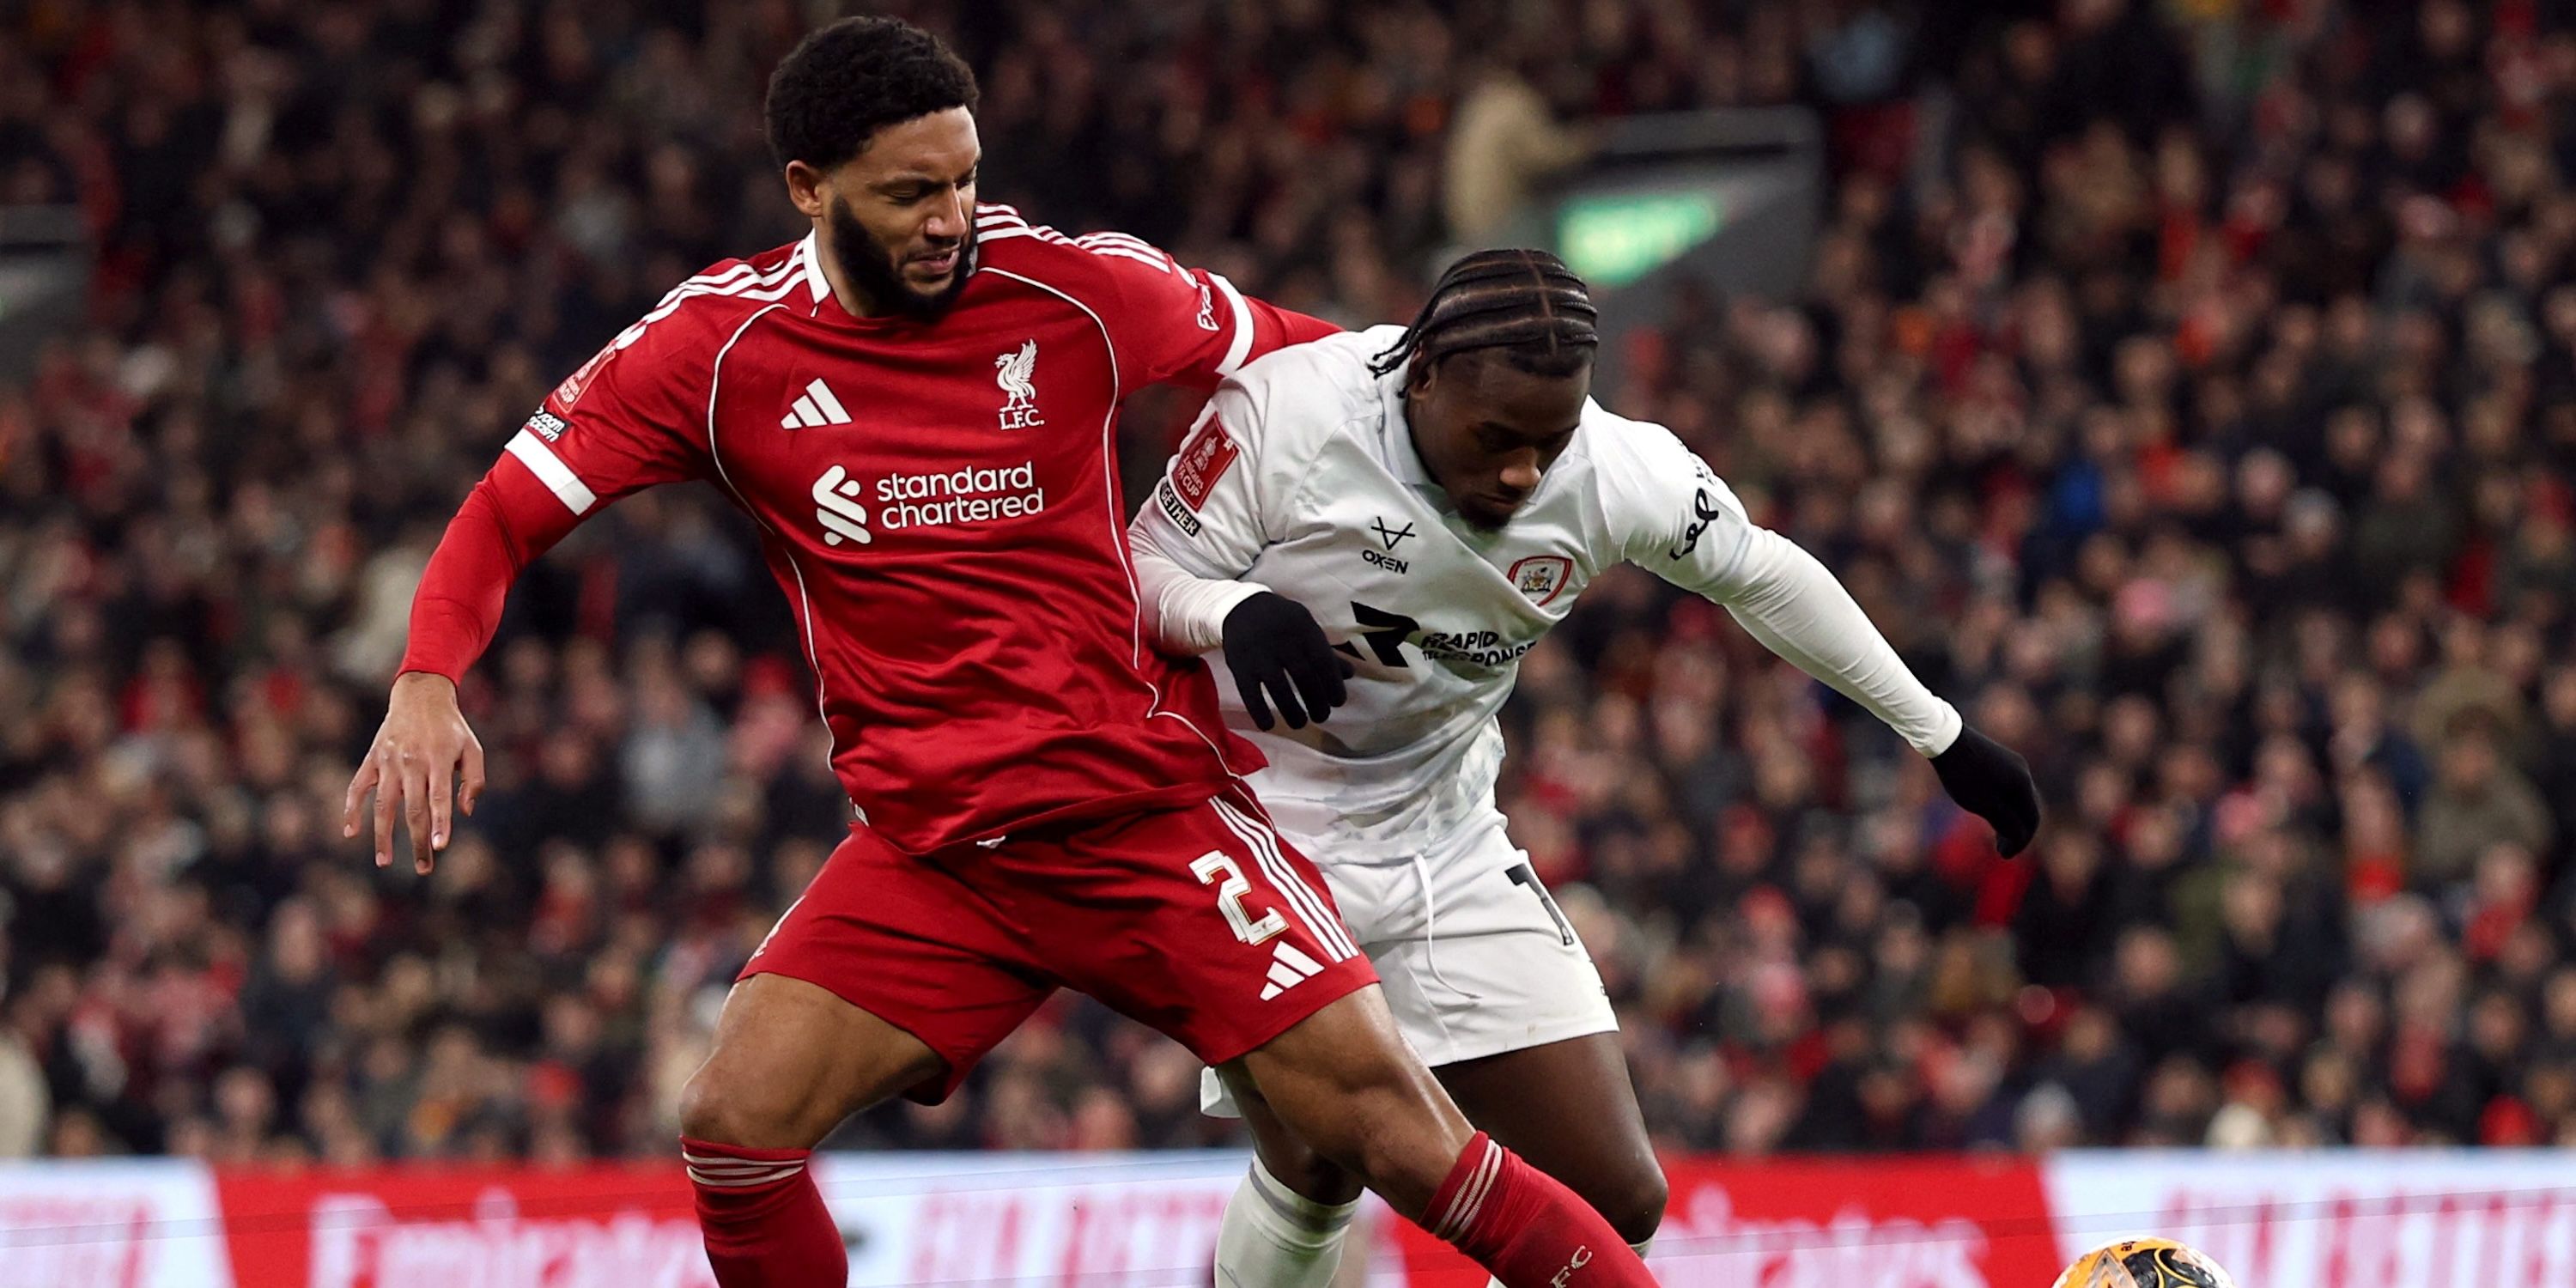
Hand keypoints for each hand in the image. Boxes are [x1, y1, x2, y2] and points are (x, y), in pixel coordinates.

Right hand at [343, 672, 486, 873]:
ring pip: (382, 805)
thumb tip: (463, 813)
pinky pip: (357, 787)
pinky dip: (351, 809)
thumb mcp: (473, 748)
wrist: (420, 695)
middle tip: (423, 869)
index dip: (440, 823)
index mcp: (438, 759)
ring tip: (384, 861)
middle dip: (418, 841)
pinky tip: (350, 832)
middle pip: (412, 809)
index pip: (438, 798)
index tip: (440, 846)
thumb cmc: (452, 728)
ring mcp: (388, 762)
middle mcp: (411, 762)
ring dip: (382, 835)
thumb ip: (474, 781)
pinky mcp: (372, 760)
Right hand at [1221, 592, 1353, 731]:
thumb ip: (1326, 652)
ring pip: (1279, 688)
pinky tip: (1268, 725)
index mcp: (1303, 629)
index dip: (1333, 685)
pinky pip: (1250, 693)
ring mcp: (1259, 654)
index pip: (1324, 661)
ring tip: (1300, 723)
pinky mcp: (1239, 665)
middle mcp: (1283, 641)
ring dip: (1292, 711)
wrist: (1240, 607)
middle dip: (1316, 702)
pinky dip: (1260, 712)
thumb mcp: (1306, 628)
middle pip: (1304, 677)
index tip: (1337, 702)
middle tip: (1321, 717)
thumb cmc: (1282, 622)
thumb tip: (1349, 675)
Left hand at [1931, 724, 2040, 856]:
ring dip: (2010, 820)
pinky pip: (2009, 789)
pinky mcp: (2001, 761)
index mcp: (2023, 784)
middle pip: (2027, 811)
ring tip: (1996, 837)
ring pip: (2018, 800)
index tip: (2004, 855)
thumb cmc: (1963, 774)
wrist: (1946, 739)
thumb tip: (2020, 836)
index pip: (2031, 820)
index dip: (2020, 842)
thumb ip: (2005, 822)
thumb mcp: (1984, 804)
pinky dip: (2004, 806)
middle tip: (2001, 850)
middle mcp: (2023, 773)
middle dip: (2017, 833)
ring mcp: (2013, 765)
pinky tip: (1990, 814)